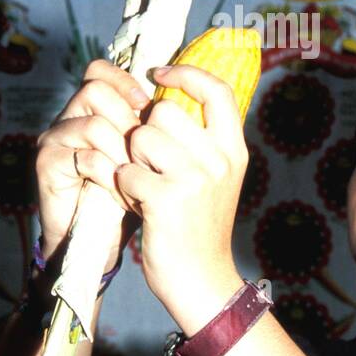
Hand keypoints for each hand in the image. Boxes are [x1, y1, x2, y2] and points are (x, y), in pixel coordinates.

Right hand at [35, 59, 148, 269]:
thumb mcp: (148, 155)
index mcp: (91, 108)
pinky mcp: (47, 164)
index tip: (147, 103)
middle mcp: (69, 117)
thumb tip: (188, 94)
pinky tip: (123, 191)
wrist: (100, 242)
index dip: (125, 80)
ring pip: (92, 123)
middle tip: (143, 149)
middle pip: (95, 90)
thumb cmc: (129, 195)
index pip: (99, 71)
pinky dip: (110, 175)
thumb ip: (156, 125)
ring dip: (121, 150)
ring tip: (136, 173)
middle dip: (128, 119)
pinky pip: (84, 157)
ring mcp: (54, 139)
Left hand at [115, 63, 247, 323]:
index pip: (217, 90)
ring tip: (140, 183)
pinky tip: (133, 203)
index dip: (186, 73)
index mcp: (234, 150)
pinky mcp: (167, 200)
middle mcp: (220, 160)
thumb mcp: (216, 180)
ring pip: (141, 136)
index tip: (159, 73)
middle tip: (146, 163)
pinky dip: (120, 185)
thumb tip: (168, 96)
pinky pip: (126, 170)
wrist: (202, 282)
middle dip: (144, 131)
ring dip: (130, 158)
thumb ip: (201, 141)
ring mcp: (195, 179)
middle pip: (164, 111)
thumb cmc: (199, 228)